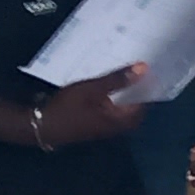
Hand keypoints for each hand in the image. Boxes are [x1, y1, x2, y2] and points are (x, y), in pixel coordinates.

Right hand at [31, 71, 146, 146]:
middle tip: (141, 68)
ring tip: (129, 72)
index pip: (145, 101)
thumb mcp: (93, 89)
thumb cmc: (67, 107)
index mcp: (122, 120)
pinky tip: (111, 84)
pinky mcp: (97, 123)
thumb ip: (118, 79)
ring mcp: (107, 126)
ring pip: (124, 106)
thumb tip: (144, 68)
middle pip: (136, 105)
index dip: (150, 84)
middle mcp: (119, 126)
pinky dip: (116, 96)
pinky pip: (113, 108)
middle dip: (139, 87)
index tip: (153, 68)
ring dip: (127, 91)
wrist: (40, 124)